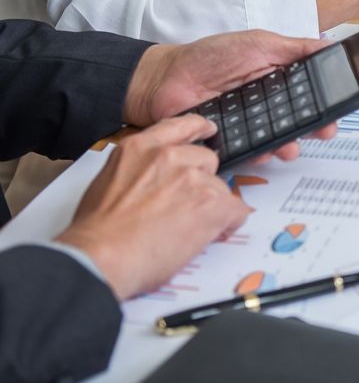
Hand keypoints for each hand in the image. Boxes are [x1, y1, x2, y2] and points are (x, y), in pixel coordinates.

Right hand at [55, 115, 251, 300]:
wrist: (100, 256)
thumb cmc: (98, 231)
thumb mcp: (110, 181)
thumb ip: (139, 170)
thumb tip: (156, 181)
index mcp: (140, 147)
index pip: (180, 125)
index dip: (199, 130)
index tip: (209, 132)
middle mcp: (168, 156)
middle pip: (206, 160)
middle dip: (200, 183)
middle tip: (183, 208)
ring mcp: (191, 177)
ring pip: (220, 188)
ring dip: (211, 207)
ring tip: (186, 229)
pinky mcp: (210, 202)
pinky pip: (236, 209)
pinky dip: (229, 223)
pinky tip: (211, 235)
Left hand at [123, 30, 337, 161]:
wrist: (163, 78)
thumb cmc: (209, 56)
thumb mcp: (258, 43)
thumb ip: (294, 47)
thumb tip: (329, 44)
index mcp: (278, 79)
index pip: (310, 93)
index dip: (326, 101)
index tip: (339, 106)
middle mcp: (269, 105)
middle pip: (300, 120)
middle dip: (315, 127)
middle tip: (325, 130)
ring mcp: (252, 125)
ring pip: (278, 139)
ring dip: (288, 145)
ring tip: (291, 147)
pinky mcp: (234, 142)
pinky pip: (252, 152)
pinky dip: (259, 154)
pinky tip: (263, 152)